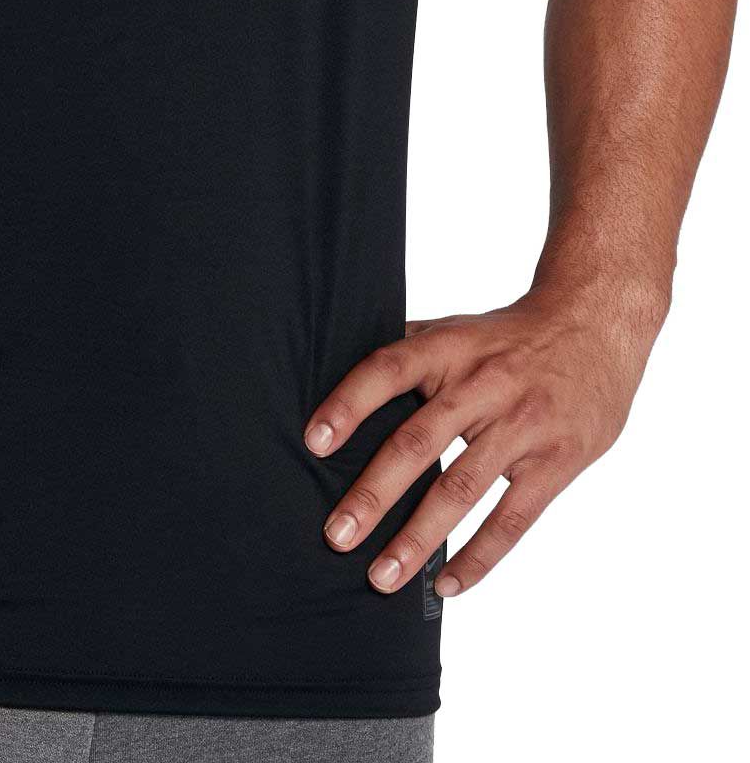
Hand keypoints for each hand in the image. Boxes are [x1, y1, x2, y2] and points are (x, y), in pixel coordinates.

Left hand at [303, 284, 661, 598]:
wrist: (595, 326)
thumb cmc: (509, 336)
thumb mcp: (457, 329)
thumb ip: (407, 351)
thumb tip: (338, 370)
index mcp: (448, 348)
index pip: (388, 370)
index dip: (349, 404)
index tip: (314, 443)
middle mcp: (481, 386)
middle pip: (418, 442)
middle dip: (374, 494)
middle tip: (337, 536)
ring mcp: (521, 426)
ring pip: (461, 489)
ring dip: (419, 538)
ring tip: (383, 577)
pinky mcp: (555, 462)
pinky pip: (513, 518)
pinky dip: (480, 556)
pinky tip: (448, 584)